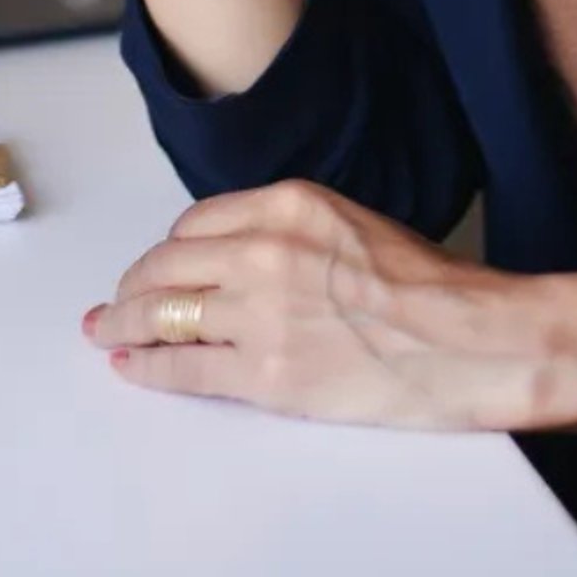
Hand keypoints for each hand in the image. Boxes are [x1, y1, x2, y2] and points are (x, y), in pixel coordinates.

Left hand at [80, 178, 545, 434]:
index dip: (170, 250)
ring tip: (111, 333)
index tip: (160, 265)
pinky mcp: (264, 373)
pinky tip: (134, 367)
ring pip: (163, 314)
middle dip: (133, 285)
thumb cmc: (427, 285)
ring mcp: (259, 313)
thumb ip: (291, 232)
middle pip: (167, 264)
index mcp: (288, 203)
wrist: (465, 339)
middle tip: (116, 302)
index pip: (198, 222)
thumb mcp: (352, 223)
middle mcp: (263, 249)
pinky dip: (148, 368)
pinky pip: (183, 369)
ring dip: (127, 325)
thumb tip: (239, 260)